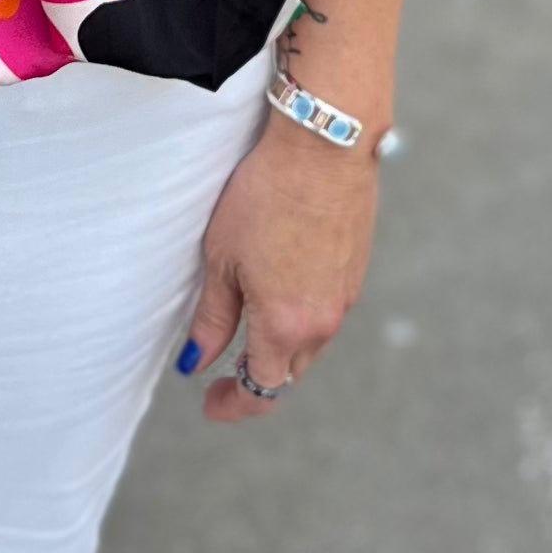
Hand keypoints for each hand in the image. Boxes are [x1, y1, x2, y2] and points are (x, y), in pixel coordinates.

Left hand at [179, 114, 378, 420]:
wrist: (323, 148)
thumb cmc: (264, 196)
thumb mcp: (222, 258)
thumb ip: (212, 318)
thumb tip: (197, 363)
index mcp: (286, 325)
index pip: (262, 389)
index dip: (235, 404)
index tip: (211, 403)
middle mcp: (322, 321)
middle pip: (289, 371)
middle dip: (257, 375)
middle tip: (223, 367)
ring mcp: (345, 297)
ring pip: (311, 342)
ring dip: (281, 344)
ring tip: (248, 322)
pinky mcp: (355, 271)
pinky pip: (326, 311)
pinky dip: (301, 315)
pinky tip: (280, 286)